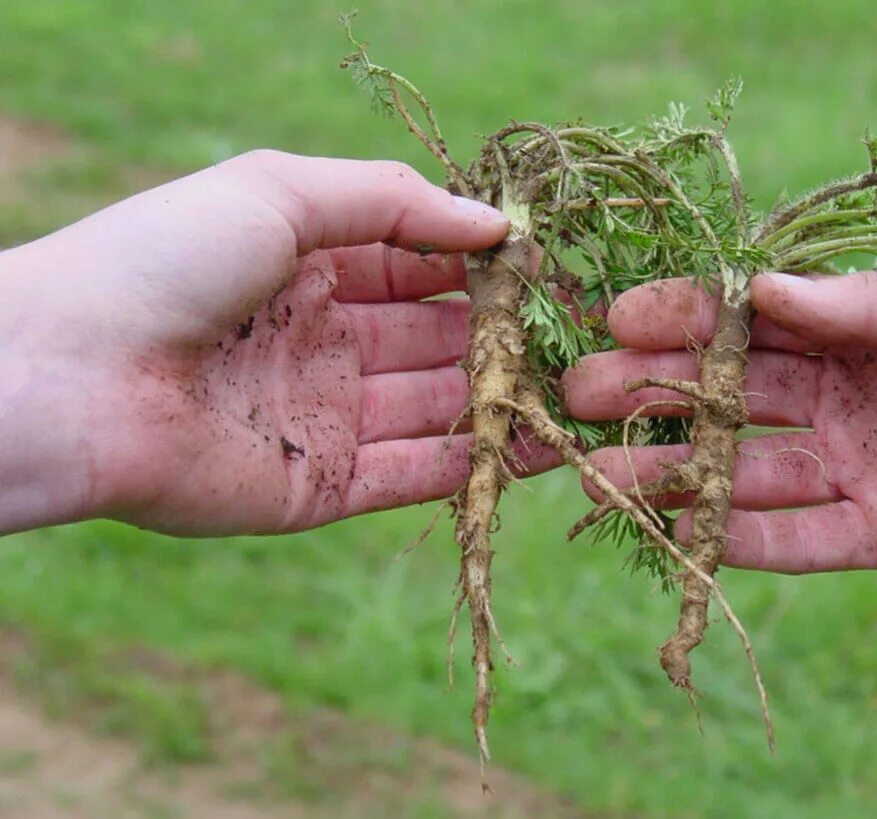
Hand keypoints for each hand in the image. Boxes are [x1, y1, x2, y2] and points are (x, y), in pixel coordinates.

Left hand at [0, 150, 554, 536]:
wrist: (71, 376)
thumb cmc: (165, 261)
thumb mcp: (280, 193)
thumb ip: (393, 203)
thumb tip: (497, 224)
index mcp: (310, 268)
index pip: (420, 265)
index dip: (483, 265)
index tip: (550, 266)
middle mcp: (324, 342)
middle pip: (437, 339)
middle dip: (504, 336)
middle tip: (576, 335)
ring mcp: (325, 417)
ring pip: (437, 409)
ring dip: (501, 402)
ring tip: (574, 394)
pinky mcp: (321, 487)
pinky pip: (413, 475)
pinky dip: (471, 465)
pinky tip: (532, 448)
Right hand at [563, 266, 876, 576]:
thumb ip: (865, 303)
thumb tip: (759, 290)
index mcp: (847, 328)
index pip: (742, 321)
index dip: (680, 316)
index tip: (616, 315)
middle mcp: (832, 395)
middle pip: (723, 395)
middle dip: (651, 392)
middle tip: (577, 393)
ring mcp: (848, 464)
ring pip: (742, 471)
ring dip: (673, 474)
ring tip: (599, 474)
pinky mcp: (874, 531)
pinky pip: (798, 540)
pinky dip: (742, 541)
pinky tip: (685, 536)